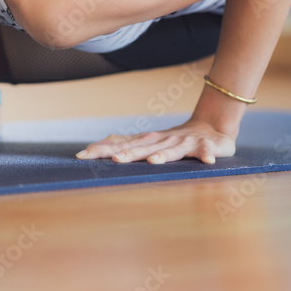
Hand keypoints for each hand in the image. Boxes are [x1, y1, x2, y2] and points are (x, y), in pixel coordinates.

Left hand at [75, 117, 236, 164]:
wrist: (209, 128)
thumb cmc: (172, 140)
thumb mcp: (147, 143)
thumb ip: (124, 146)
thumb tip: (94, 148)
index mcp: (145, 142)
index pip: (119, 145)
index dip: (101, 150)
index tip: (82, 156)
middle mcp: (160, 141)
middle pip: (141, 148)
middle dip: (128, 154)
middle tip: (115, 160)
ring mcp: (182, 143)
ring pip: (171, 150)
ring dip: (163, 155)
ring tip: (154, 160)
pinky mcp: (204, 146)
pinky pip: (204, 151)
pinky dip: (206, 155)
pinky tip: (207, 161)